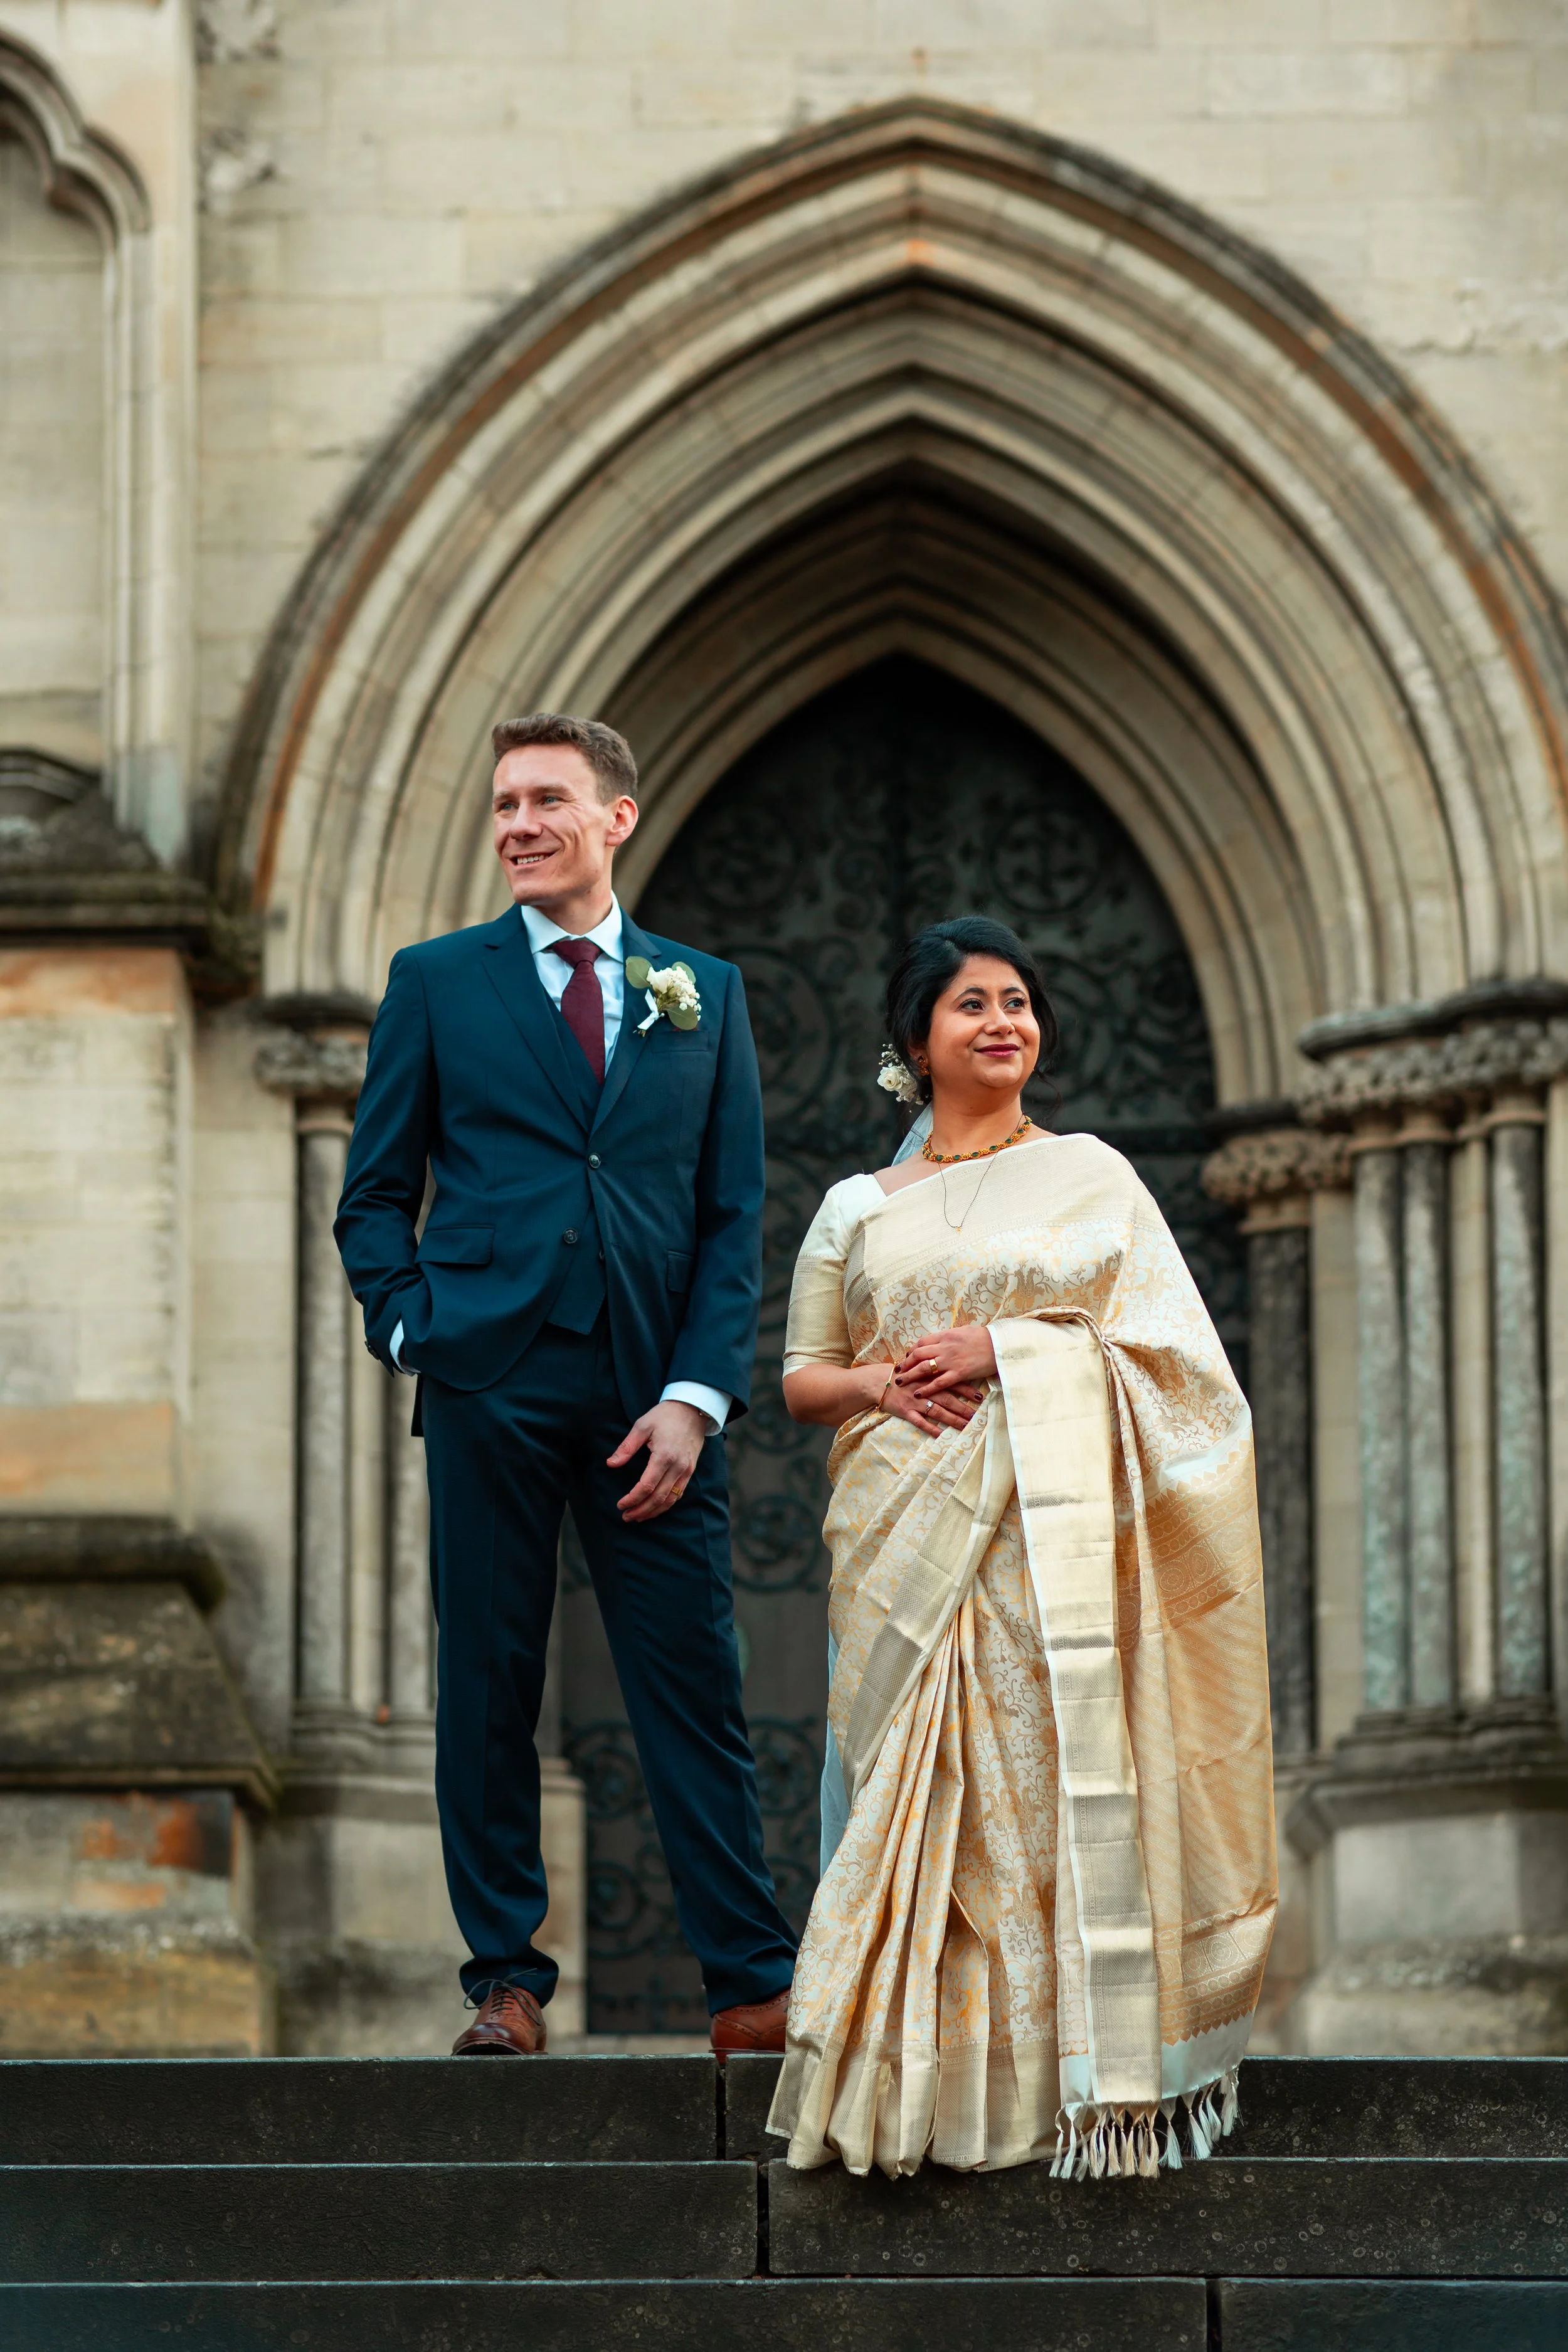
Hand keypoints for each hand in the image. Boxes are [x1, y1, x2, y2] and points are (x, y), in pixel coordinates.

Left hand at [607, 1399, 707, 1521]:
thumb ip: (627, 1447)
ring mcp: (686, 1470)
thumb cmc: (665, 1415)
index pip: (646, 1486)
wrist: (693, 1409)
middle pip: (658, 1498)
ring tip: (638, 1517)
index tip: (620, 1504)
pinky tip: (655, 1508)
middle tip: (626, 1516)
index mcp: (664, 1456)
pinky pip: (679, 1494)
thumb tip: (611, 1464)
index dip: (632, 1499)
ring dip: (653, 1511)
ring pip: (670, 1500)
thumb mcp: (642, 1426)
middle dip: (641, 1510)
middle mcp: (677, 1466)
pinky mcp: (690, 1471)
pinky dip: (666, 1504)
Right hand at [880, 1365, 983, 1437]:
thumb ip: (934, 1369)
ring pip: (936, 1411)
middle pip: (947, 1398)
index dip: (966, 1389)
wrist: (877, 1381)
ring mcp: (914, 1401)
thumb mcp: (918, 1366)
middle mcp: (923, 1388)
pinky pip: (919, 1421)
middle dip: (963, 1407)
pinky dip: (930, 1428)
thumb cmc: (901, 1374)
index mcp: (928, 1376)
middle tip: (977, 1415)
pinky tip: (940, 1435)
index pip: (951, 1382)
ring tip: (965, 1426)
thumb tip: (955, 1370)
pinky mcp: (905, 1411)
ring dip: (951, 1419)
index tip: (980, 1396)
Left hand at [895, 1324, 997, 1411]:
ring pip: (924, 1368)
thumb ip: (950, 1335)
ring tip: (900, 1381)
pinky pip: (939, 1383)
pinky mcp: (959, 1374)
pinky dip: (927, 1388)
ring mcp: (951, 1361)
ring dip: (910, 1375)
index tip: (907, 1357)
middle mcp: (944, 1347)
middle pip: (918, 1354)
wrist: (999, 1344)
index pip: (922, 1342)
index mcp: (945, 1336)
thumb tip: (942, 1338)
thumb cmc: (983, 1337)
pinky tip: (918, 1393)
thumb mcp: (963, 1331)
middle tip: (898, 1370)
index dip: (912, 1350)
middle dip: (906, 1363)